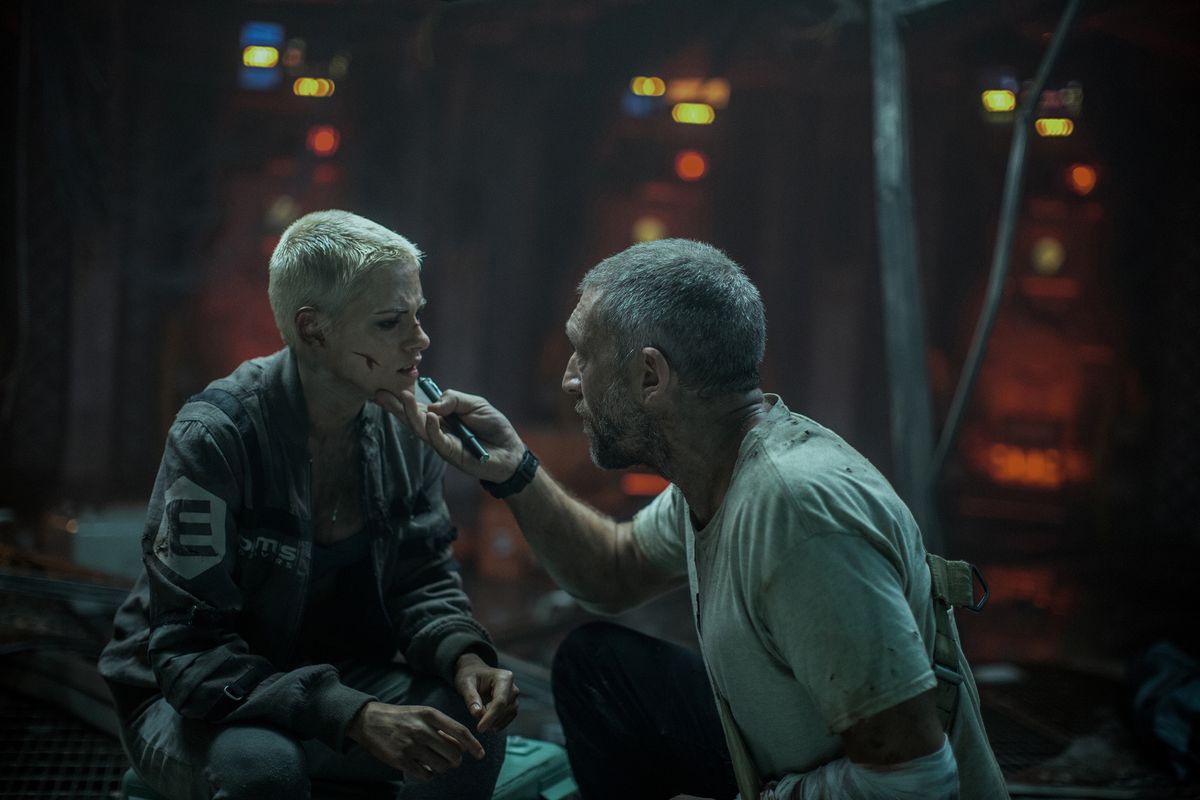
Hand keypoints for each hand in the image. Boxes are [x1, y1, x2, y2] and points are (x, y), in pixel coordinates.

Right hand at [347, 701, 484, 782]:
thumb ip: (442, 728)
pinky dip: (430, 775)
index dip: (473, 745)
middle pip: (453, 753)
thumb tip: (463, 746)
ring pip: (441, 766)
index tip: (480, 754)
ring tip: (436, 764)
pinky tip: (426, 770)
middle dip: (456, 760)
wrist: (370, 720)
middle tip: (451, 761)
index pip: (460, 731)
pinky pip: (425, 775)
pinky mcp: (400, 760)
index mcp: (430, 715)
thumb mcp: (423, 714)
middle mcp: (422, 729)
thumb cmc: (402, 718)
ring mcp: (410, 745)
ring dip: (443, 768)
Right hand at [374, 387, 524, 481]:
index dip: (402, 398)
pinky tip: (429, 416)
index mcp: (441, 416)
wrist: (511, 451)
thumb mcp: (475, 403)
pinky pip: (438, 441)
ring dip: (411, 413)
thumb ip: (454, 400)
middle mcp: (438, 430)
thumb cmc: (493, 426)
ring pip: (421, 429)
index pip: (418, 406)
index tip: (385, 386)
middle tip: (380, 393)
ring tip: (403, 398)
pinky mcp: (451, 454)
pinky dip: (432, 428)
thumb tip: (432, 405)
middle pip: (412, 417)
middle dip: (396, 406)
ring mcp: (442, 443)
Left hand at [454, 652, 519, 732]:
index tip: (480, 728)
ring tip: (480, 717)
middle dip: (491, 719)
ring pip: (509, 714)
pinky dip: (498, 722)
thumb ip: (471, 698)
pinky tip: (487, 723)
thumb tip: (477, 714)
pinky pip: (509, 717)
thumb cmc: (469, 676)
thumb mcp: (465, 684)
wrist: (474, 672)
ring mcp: (514, 696)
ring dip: (494, 721)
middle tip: (476, 719)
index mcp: (504, 678)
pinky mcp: (512, 704)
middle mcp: (513, 687)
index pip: (500, 701)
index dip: (491, 717)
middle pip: (506, 709)